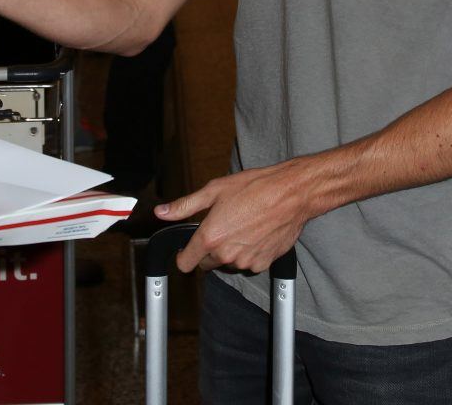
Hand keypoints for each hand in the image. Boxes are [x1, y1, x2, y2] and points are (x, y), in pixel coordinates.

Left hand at [154, 160, 310, 273]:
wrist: (289, 195)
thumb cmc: (253, 188)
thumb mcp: (213, 190)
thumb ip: (184, 206)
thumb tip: (161, 212)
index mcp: (210, 236)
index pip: (186, 263)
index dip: (182, 256)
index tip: (185, 251)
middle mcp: (226, 254)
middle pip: (207, 263)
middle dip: (207, 250)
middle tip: (219, 227)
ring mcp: (246, 261)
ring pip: (228, 263)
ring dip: (228, 250)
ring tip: (239, 225)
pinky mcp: (263, 264)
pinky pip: (248, 263)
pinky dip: (247, 252)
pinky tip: (254, 233)